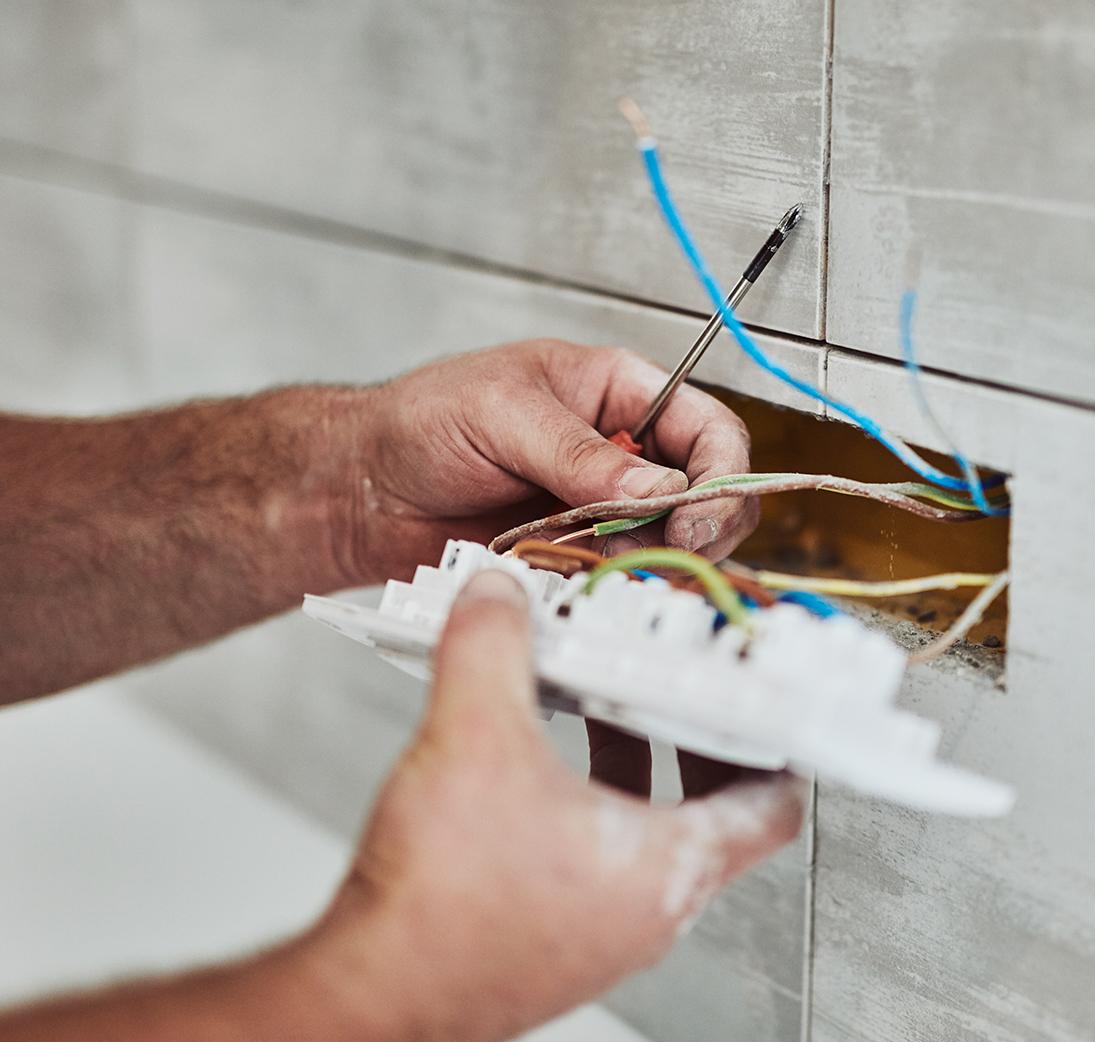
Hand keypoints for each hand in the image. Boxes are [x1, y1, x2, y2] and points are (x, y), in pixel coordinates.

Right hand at [311, 571, 804, 1041]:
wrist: (367, 1001)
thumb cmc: (439, 909)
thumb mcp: (474, 736)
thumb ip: (493, 647)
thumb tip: (501, 596)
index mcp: (668, 870)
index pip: (775, 806)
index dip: (783, 742)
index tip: (773, 699)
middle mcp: (648, 913)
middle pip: (714, 813)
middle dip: (695, 737)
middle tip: (680, 684)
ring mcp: (600, 934)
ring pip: (648, 836)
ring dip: (635, 766)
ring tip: (601, 705)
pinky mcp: (551, 942)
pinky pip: (596, 861)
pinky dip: (585, 804)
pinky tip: (531, 768)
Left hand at [341, 340, 757, 581]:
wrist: (363, 490)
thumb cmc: (421, 422)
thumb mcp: (502, 414)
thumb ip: (579, 453)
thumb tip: (656, 486)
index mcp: (620, 392)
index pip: (710, 429)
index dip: (721, 474)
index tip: (693, 515)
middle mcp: (626, 452)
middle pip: (710, 495)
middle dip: (698, 528)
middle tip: (662, 550)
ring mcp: (607, 510)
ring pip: (674, 546)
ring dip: (651, 561)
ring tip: (599, 558)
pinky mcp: (581, 557)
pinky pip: (624, 579)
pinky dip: (613, 587)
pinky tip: (579, 578)